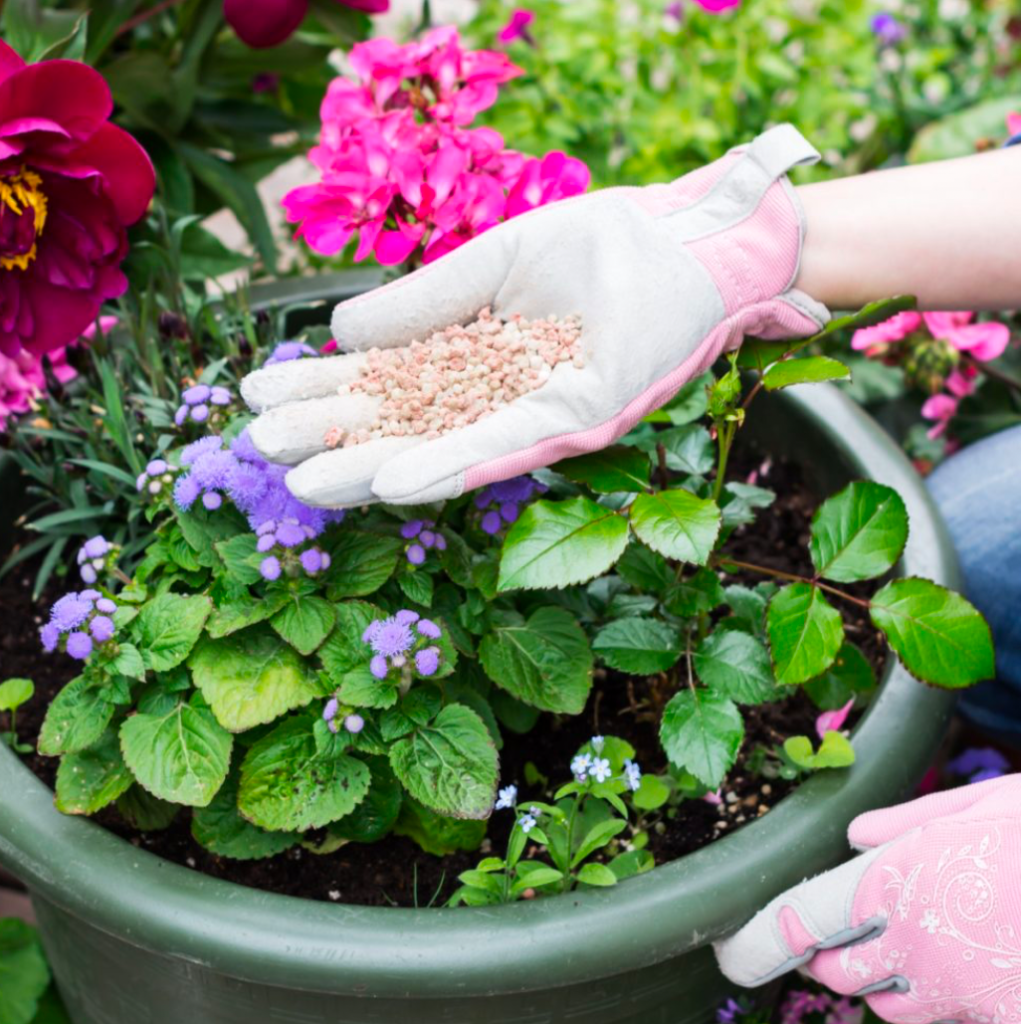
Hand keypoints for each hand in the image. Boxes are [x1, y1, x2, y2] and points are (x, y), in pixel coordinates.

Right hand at [241, 124, 827, 507]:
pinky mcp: (579, 419)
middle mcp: (499, 395)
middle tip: (259, 445)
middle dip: (334, 434)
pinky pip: (505, 446)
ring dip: (374, 466)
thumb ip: (425, 299)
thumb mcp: (496, 261)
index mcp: (475, 354)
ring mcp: (536, 414)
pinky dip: (449, 464)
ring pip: (443, 446)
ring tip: (307, 482)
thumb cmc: (603, 245)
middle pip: (405, 420)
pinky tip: (392, 480)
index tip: (256, 389)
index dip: (324, 388)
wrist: (691, 242)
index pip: (386, 378)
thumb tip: (342, 333)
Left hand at [714, 776, 1020, 1023]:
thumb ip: (908, 824)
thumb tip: (856, 837)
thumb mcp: (981, 805)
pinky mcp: (1001, 1021)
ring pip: (893, 1008)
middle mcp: (919, 945)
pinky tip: (981, 962)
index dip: (763, 939)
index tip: (738, 954)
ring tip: (924, 939)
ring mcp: (965, 996)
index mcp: (899, 881)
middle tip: (851, 932)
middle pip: (839, 974)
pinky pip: (954, 1022)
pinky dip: (952, 1004)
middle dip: (833, 956)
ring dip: (889, 984)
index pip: (805, 920)